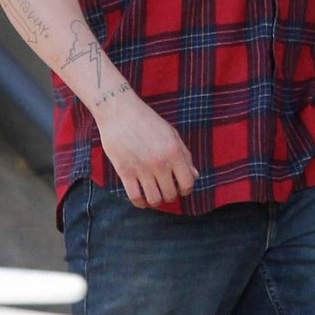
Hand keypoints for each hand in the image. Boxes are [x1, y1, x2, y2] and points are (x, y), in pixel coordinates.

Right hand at [97, 89, 198, 207]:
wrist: (119, 111)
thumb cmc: (147, 121)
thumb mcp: (171, 134)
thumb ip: (185, 155)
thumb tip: (195, 175)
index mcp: (174, 152)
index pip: (188, 183)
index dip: (186, 189)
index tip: (180, 187)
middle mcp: (160, 162)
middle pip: (171, 194)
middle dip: (170, 195)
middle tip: (164, 188)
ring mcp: (142, 168)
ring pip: (154, 200)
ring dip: (155, 200)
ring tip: (153, 193)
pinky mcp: (124, 171)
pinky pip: (135, 197)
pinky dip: (140, 203)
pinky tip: (141, 198)